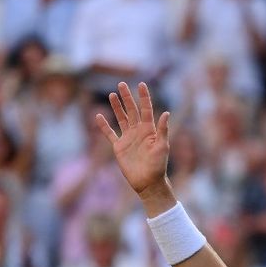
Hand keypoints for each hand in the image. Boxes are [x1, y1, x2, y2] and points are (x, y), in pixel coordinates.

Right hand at [97, 82, 171, 197]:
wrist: (148, 182)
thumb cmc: (158, 166)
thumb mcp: (162, 147)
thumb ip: (163, 130)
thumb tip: (166, 113)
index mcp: (150, 130)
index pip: (146, 109)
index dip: (144, 97)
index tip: (141, 84)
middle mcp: (138, 131)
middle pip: (132, 110)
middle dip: (127, 97)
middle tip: (121, 84)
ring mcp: (128, 138)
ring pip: (121, 118)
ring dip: (117, 107)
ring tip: (112, 94)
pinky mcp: (119, 147)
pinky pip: (110, 134)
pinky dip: (104, 126)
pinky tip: (99, 116)